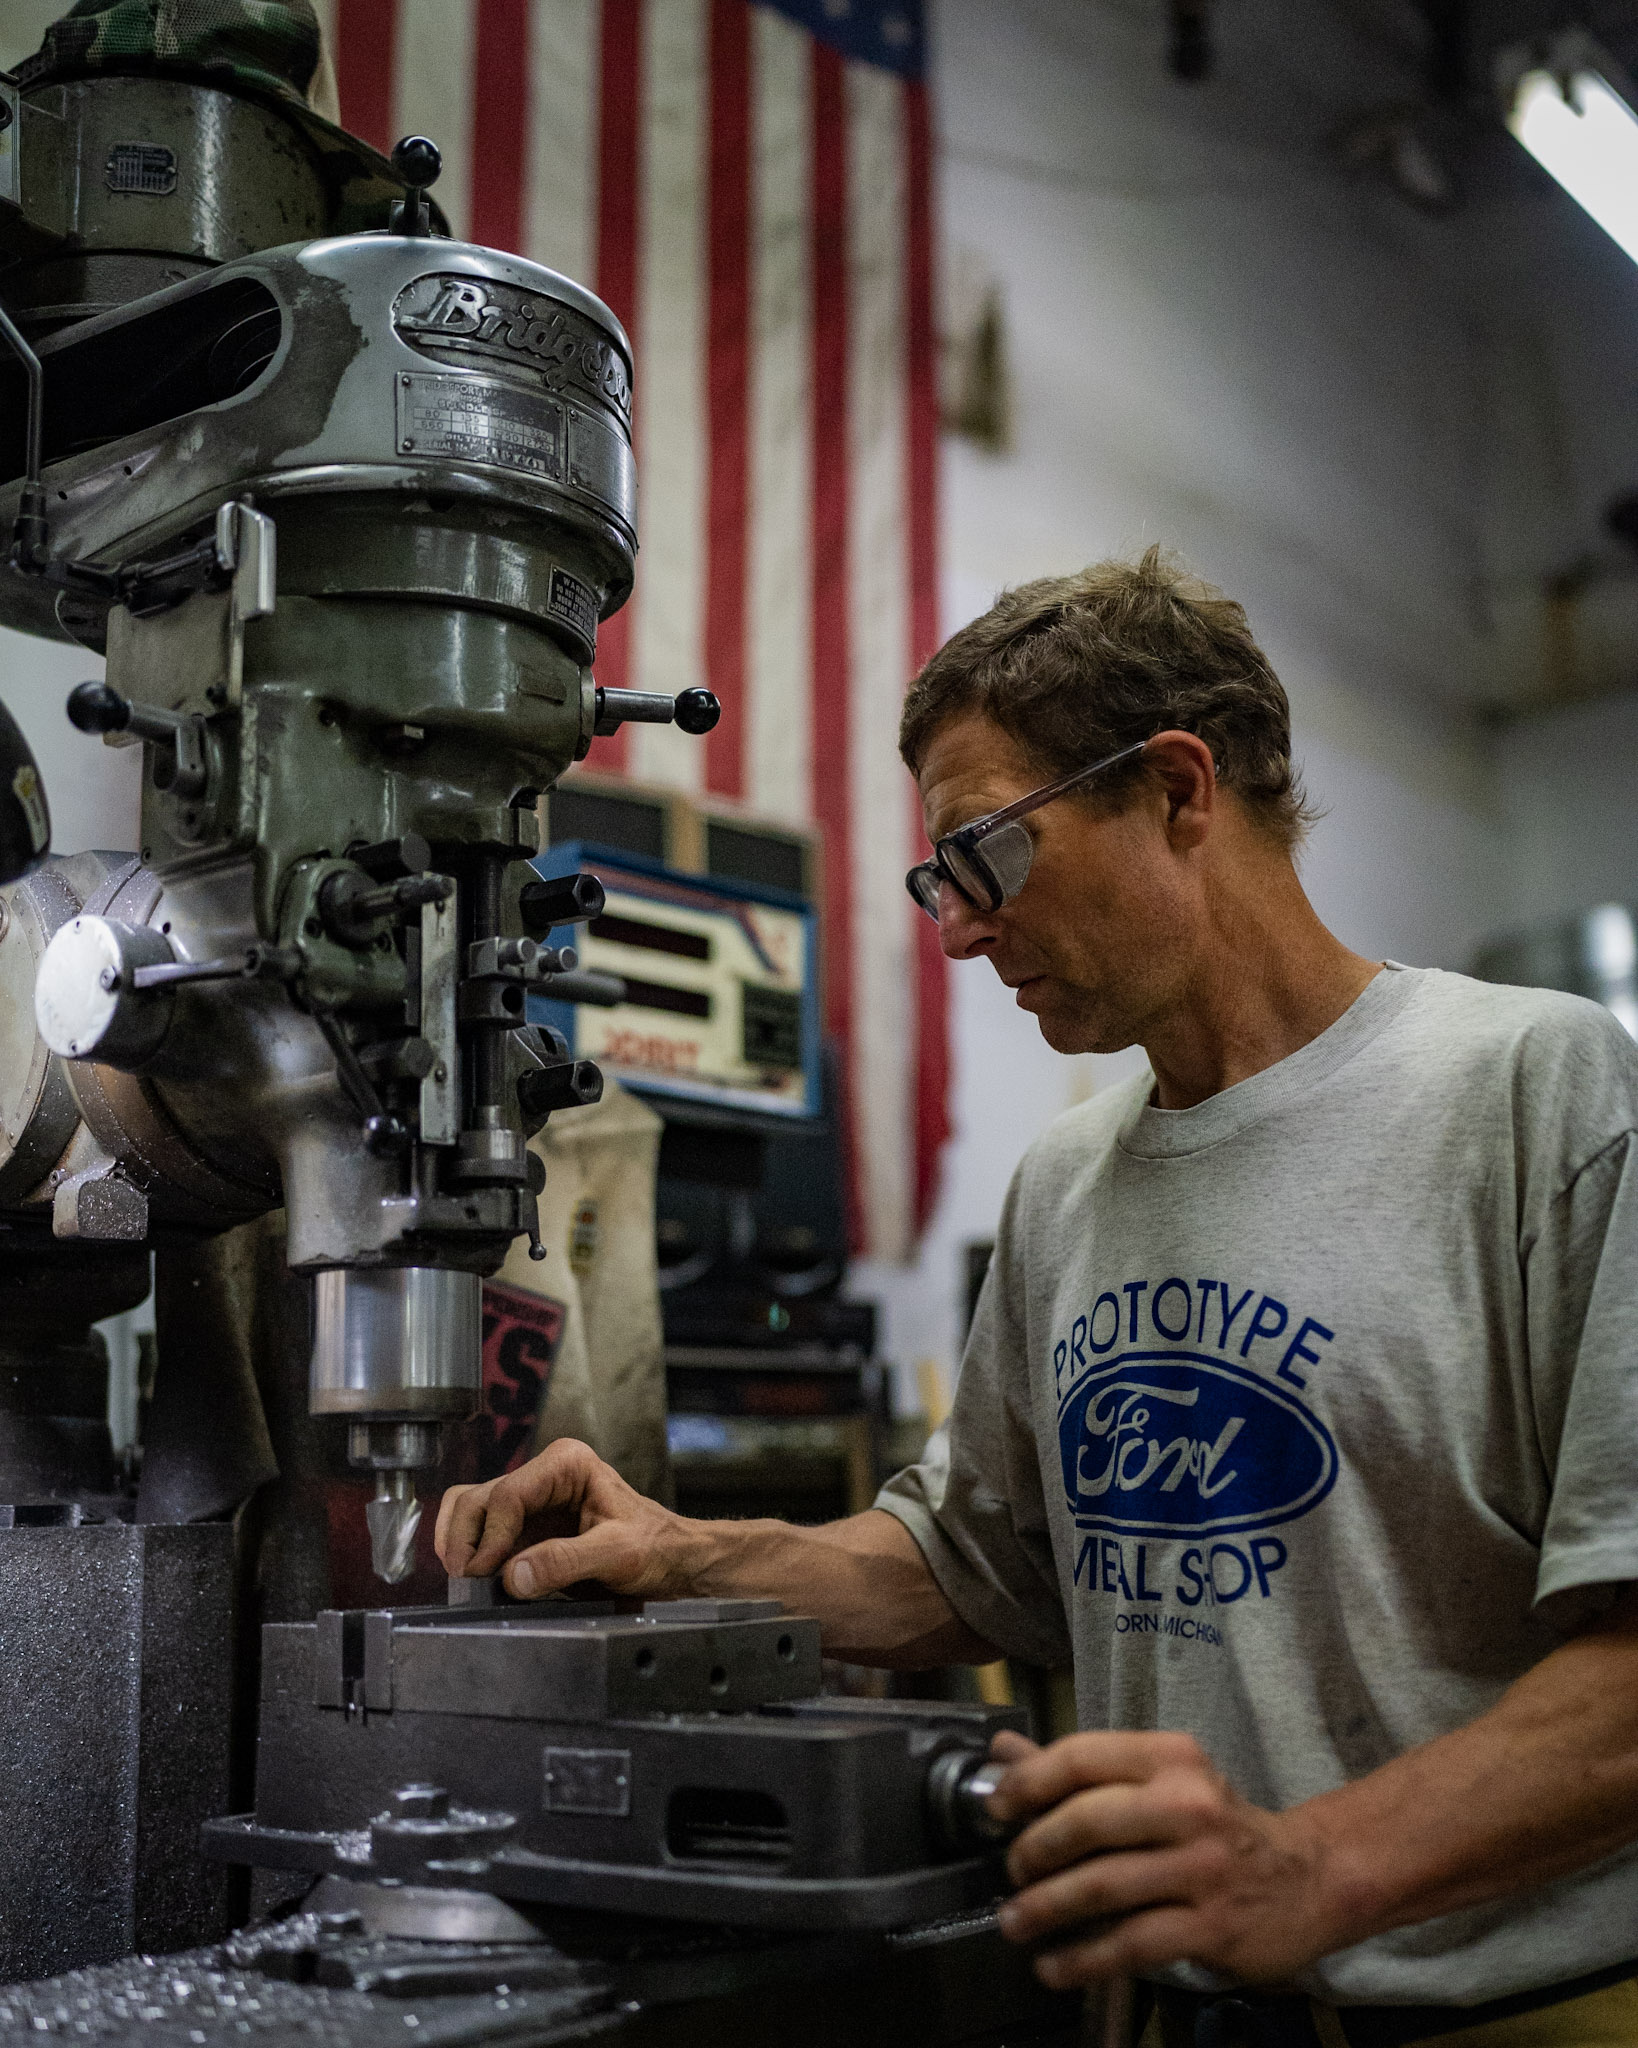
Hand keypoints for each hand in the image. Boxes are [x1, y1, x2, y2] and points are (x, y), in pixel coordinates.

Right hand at [435, 1438, 698, 1599]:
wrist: (670, 1560)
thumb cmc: (654, 1547)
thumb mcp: (617, 1554)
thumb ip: (566, 1561)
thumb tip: (514, 1575)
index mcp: (566, 1464)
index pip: (508, 1494)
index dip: (490, 1536)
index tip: (486, 1573)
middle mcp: (543, 1475)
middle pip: (479, 1498)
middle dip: (466, 1538)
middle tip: (467, 1581)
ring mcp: (530, 1501)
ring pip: (471, 1510)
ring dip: (460, 1543)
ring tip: (468, 1581)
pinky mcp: (524, 1528)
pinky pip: (480, 1533)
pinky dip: (470, 1553)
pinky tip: (478, 1581)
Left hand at [986, 1729, 1343, 1989]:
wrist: (1310, 1880)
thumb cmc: (1219, 1826)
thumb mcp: (1161, 1780)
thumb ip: (1083, 1768)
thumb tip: (1003, 1753)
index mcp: (1171, 1759)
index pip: (1083, 1758)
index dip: (1028, 1783)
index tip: (996, 1808)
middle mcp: (1188, 1806)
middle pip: (1088, 1821)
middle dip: (1033, 1851)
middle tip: (1011, 1872)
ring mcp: (1202, 1868)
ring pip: (1104, 1887)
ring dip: (1047, 1909)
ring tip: (1015, 1922)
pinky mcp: (1211, 1926)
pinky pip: (1132, 1944)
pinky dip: (1083, 1959)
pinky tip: (1055, 1966)